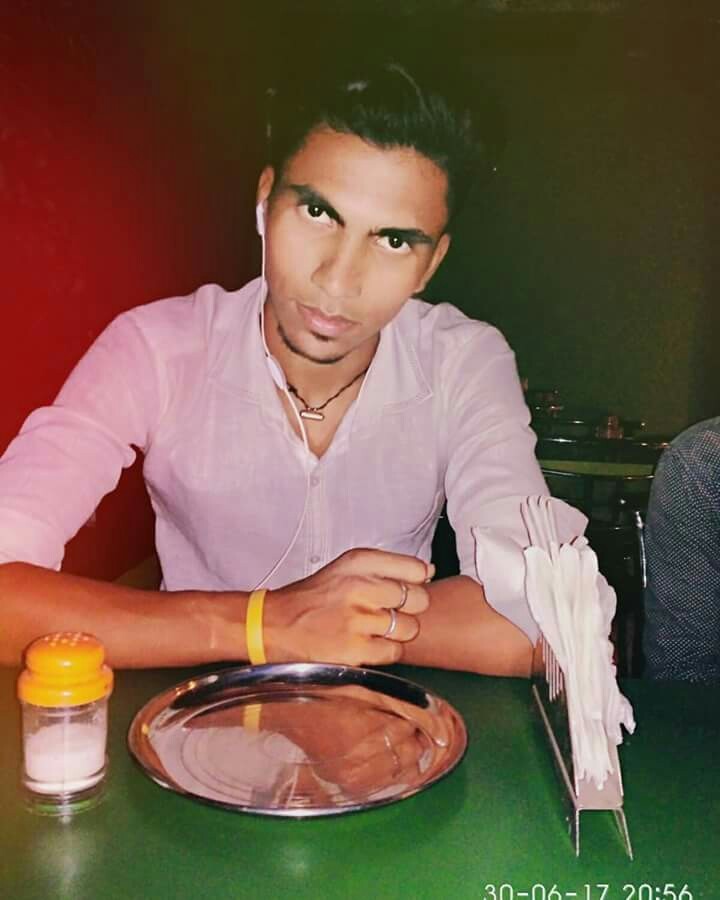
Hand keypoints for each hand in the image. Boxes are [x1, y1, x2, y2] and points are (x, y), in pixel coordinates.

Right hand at [263, 548, 432, 666]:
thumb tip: (429, 571)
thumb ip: (386, 568)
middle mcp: (358, 586)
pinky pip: (393, 652)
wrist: (272, 626)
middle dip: (409, 610)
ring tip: (375, 631)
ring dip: (398, 634)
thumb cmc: (312, 599)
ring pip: (408, 628)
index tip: (403, 590)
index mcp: (358, 562)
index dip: (416, 584)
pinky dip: (385, 653)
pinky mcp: (353, 648)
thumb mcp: (344, 570)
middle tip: (388, 614)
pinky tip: (368, 646)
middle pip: (418, 600)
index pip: (415, 569)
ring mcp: (356, 619)